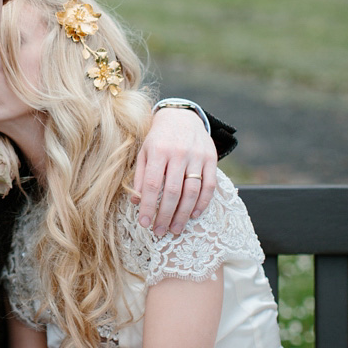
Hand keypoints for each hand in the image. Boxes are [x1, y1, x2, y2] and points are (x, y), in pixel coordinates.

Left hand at [133, 107, 216, 234]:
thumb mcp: (143, 151)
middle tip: (159, 231)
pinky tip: (194, 215)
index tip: (143, 223)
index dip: (148, 206)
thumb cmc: (158, 138)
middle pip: (172, 191)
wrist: (182, 116)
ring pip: (191, 191)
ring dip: (183, 214)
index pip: (152, 184)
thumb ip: (139, 176)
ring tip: (175, 229)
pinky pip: (209, 185)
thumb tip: (135, 202)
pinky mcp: (211, 158)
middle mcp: (178, 153)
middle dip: (165, 215)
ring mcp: (197, 156)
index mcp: (157, 150)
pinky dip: (203, 203)